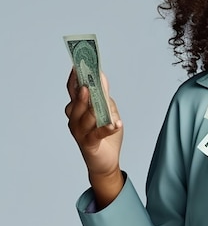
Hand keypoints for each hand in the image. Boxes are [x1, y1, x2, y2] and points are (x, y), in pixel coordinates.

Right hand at [65, 68, 123, 207]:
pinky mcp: (89, 144)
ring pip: (86, 118)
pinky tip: (115, 125)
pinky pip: (97, 134)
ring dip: (96, 112)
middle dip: (82, 94)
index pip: (73, 90)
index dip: (74, 78)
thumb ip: (104, 96)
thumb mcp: (108, 110)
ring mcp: (80, 132)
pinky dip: (107, 129)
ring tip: (102, 106)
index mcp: (78, 108)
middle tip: (88, 84)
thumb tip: (101, 77)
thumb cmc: (105, 134)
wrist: (106, 161)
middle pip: (77, 103)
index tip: (78, 64)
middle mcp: (75, 119)